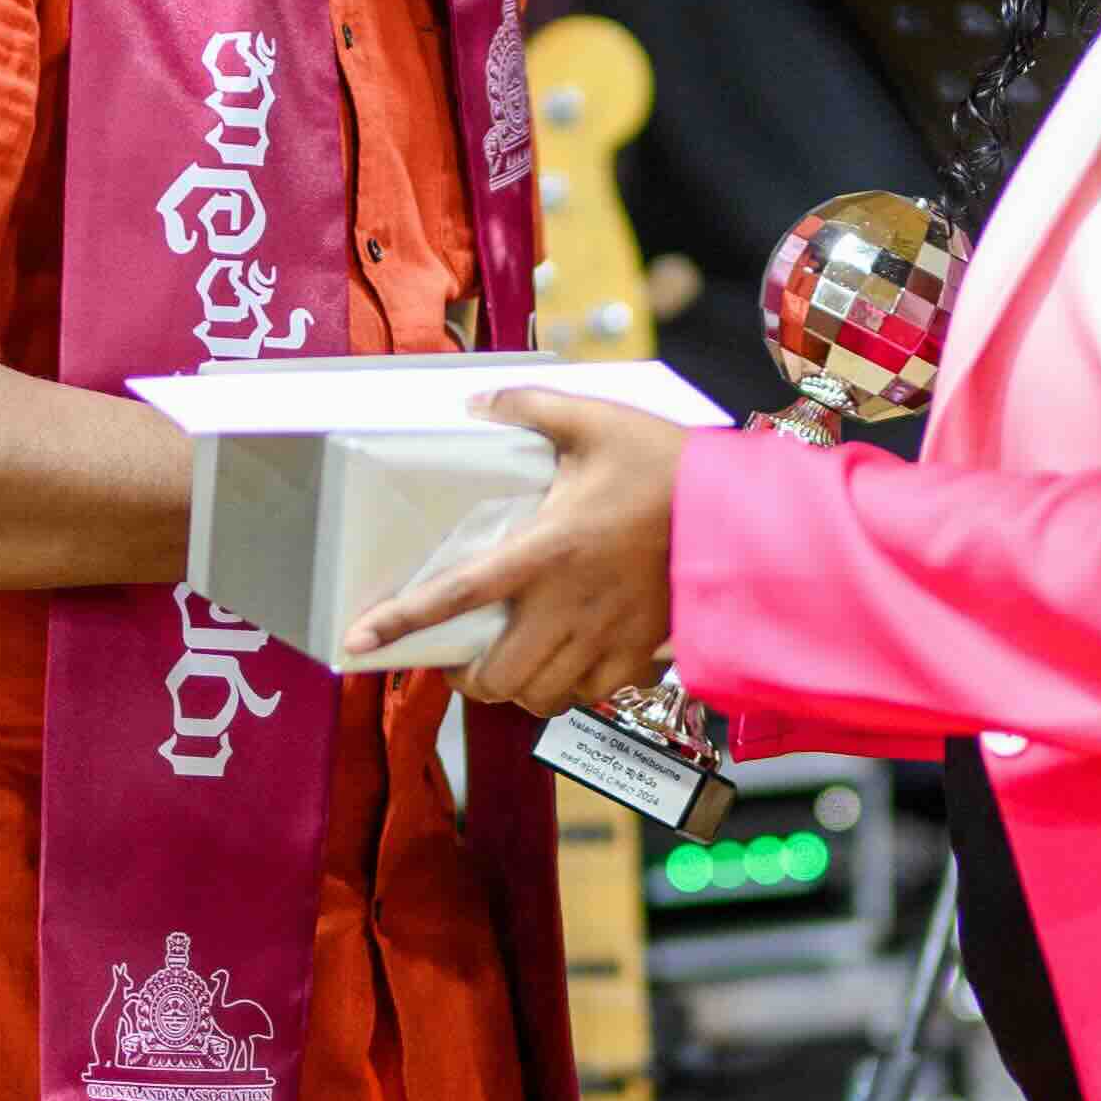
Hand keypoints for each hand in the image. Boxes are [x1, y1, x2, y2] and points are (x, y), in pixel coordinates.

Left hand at [345, 387, 691, 721]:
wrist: (743, 514)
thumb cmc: (666, 465)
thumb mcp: (594, 420)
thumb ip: (528, 407)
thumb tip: (475, 404)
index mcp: (545, 550)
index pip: (458, 593)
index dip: (402, 622)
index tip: (357, 641)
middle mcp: (568, 605)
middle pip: (495, 676)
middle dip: (468, 678)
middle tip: (463, 657)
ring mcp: (605, 637)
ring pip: (537, 697)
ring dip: (514, 689)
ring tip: (510, 666)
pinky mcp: (640, 654)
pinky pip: (589, 697)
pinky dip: (567, 692)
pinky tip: (566, 665)